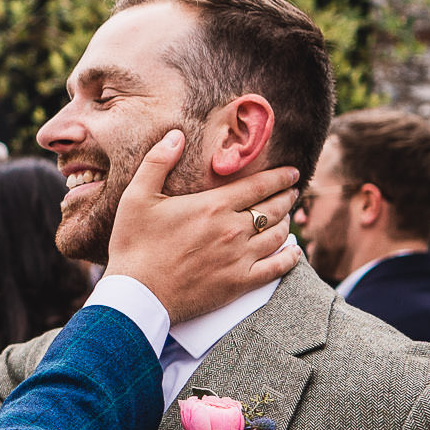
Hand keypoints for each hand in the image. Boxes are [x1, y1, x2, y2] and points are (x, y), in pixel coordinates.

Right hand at [104, 131, 301, 322]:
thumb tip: (176, 135)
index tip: (293, 172)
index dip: (280, 177)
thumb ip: (158, 162)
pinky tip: (294, 251)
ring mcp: (239, 258)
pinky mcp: (240, 283)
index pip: (259, 185)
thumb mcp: (137, 196)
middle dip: (287, 197)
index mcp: (213, 206)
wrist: (137, 294)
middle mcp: (233, 230)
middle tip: (293, 191)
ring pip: (278, 235)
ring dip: (287, 222)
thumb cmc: (134, 245)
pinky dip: (290, 257)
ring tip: (288, 216)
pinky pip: (276, 268)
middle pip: (273, 208)